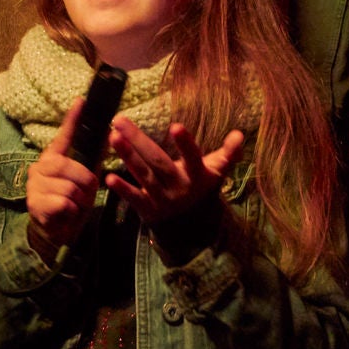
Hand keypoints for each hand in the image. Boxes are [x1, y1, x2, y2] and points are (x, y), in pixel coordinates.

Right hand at [26, 99, 99, 256]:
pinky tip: (65, 214)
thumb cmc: (71, 201)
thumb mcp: (85, 180)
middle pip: (71, 168)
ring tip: (73, 206)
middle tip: (84, 195)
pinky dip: (71, 212)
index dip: (73, 118)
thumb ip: (92, 159)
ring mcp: (35, 185)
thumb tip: (109, 135)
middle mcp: (40, 166)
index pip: (64, 134)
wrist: (56, 231)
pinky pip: (64, 203)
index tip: (82, 100)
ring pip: (70, 188)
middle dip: (85, 184)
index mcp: (54, 157)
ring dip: (79, 202)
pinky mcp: (35, 203)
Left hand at [105, 118, 244, 227]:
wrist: (193, 228)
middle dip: (139, 141)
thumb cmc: (202, 187)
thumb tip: (240, 134)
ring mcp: (162, 200)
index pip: (193, 157)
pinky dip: (122, 189)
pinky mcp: (148, 210)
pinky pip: (134, 198)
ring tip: (112, 137)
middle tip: (120, 120)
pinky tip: (108, 177)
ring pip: (143, 176)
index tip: (176, 126)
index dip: (186, 144)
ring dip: (127, 157)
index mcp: (198, 176)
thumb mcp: (217, 171)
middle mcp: (179, 187)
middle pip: (158, 162)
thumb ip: (228, 153)